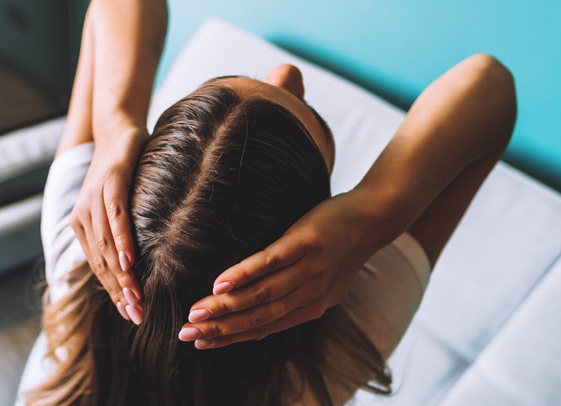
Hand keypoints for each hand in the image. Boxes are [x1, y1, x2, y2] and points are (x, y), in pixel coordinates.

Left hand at [70, 125, 148, 323]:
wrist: (116, 129)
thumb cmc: (122, 172)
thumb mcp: (116, 206)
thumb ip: (118, 232)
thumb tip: (134, 266)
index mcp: (82, 225)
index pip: (97, 267)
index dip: (112, 293)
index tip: (129, 315)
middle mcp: (82, 216)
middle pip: (100, 262)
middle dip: (119, 292)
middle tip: (136, 316)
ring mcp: (94, 199)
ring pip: (106, 245)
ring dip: (121, 275)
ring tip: (136, 298)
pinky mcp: (110, 181)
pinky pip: (115, 216)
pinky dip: (121, 240)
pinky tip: (129, 260)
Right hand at [178, 191, 375, 347]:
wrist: (374, 217)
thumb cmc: (342, 247)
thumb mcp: (323, 282)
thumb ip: (295, 300)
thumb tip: (259, 314)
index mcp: (311, 308)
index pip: (263, 329)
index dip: (230, 338)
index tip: (201, 344)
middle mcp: (310, 295)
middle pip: (257, 318)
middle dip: (219, 329)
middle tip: (186, 335)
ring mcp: (308, 271)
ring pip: (260, 295)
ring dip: (224, 307)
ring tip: (195, 312)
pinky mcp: (306, 243)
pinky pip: (269, 262)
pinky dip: (243, 275)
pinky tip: (220, 283)